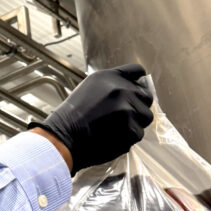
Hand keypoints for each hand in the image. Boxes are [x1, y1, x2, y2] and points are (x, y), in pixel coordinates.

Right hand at [31, 64, 153, 174]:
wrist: (64, 137)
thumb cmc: (72, 117)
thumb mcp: (89, 89)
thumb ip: (111, 87)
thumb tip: (132, 91)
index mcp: (110, 77)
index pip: (137, 71)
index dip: (139, 83)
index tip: (137, 92)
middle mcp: (122, 89)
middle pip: (147, 96)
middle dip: (138, 107)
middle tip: (123, 118)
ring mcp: (127, 109)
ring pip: (146, 117)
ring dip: (135, 124)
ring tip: (116, 129)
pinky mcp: (131, 128)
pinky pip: (139, 134)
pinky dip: (128, 139)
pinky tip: (112, 138)